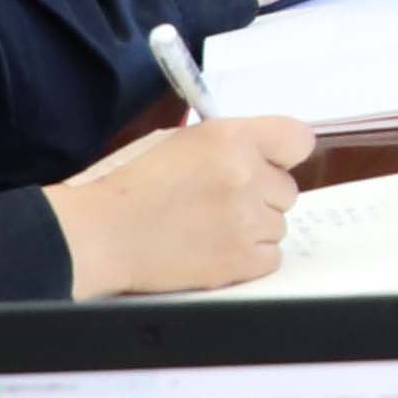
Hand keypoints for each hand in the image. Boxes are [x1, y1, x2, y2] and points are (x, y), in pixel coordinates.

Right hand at [49, 112, 318, 296]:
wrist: (99, 235)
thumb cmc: (128, 188)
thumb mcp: (178, 141)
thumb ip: (227, 143)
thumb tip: (260, 152)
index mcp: (229, 137)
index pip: (298, 139)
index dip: (284, 154)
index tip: (272, 162)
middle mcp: (245, 175)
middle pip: (287, 188)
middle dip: (261, 195)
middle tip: (221, 201)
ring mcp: (245, 220)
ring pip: (279, 224)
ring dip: (252, 227)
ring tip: (208, 227)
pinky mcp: (241, 260)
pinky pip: (271, 256)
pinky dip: (249, 256)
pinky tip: (214, 248)